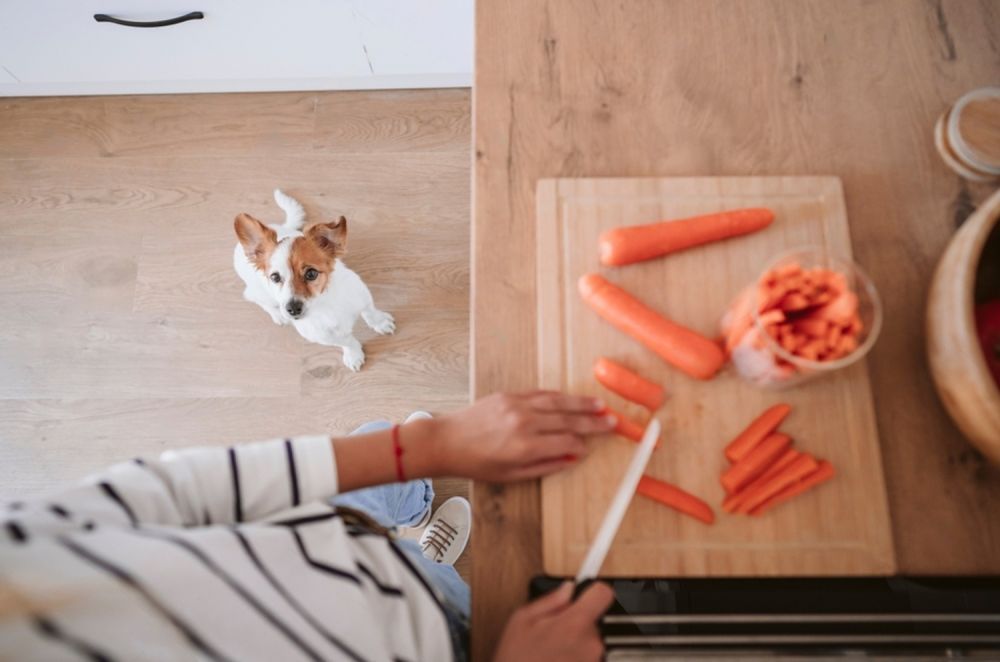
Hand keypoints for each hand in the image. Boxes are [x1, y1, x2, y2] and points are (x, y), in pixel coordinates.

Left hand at [434, 391, 615, 480]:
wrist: (447, 441)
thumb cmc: (476, 463)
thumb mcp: (511, 474)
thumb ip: (544, 466)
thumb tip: (570, 458)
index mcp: (525, 447)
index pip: (566, 443)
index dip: (580, 447)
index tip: (588, 449)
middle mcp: (524, 423)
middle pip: (567, 421)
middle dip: (593, 422)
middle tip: (613, 422)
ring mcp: (517, 406)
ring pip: (558, 402)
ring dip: (581, 404)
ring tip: (600, 406)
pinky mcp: (509, 395)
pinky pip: (541, 394)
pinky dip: (559, 396)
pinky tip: (572, 399)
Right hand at [493, 581, 613, 661]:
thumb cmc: (515, 660)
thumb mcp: (522, 620)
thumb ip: (551, 600)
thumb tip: (568, 589)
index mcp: (574, 624)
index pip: (603, 594)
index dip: (594, 591)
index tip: (585, 594)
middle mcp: (591, 644)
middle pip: (596, 619)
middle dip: (578, 621)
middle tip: (555, 630)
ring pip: (591, 640)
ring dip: (577, 642)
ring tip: (554, 650)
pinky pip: (588, 658)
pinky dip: (576, 658)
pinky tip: (557, 660)